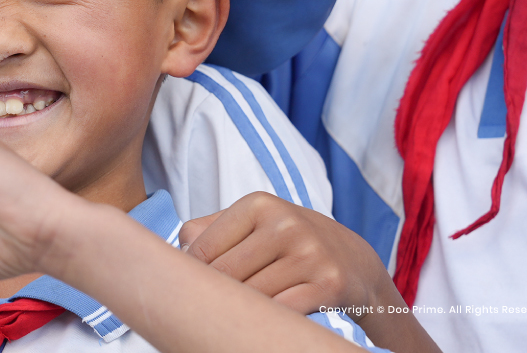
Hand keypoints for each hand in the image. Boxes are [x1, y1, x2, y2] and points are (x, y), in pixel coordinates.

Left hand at [180, 193, 438, 352]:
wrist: (357, 263)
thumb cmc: (288, 244)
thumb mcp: (253, 223)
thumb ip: (206, 230)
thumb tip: (170, 253)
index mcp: (258, 204)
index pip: (200, 251)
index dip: (193, 277)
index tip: (197, 289)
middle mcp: (285, 224)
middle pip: (223, 276)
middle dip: (215, 297)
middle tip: (214, 309)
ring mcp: (310, 253)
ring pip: (250, 297)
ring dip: (240, 312)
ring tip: (236, 316)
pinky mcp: (330, 284)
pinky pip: (281, 311)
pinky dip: (268, 321)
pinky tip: (264, 321)